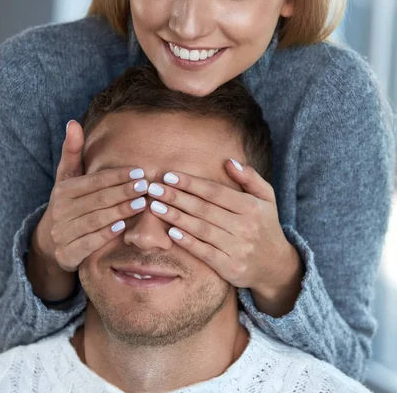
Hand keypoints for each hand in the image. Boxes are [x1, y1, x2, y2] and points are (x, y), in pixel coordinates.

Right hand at [31, 120, 147, 272]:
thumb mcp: (68, 177)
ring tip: (141, 204)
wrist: (50, 240)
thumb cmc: (69, 202)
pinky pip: (88, 243)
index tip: (140, 172)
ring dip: (119, 212)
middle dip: (123, 192)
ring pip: (95, 220)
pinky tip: (123, 228)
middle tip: (146, 186)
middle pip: (97, 200)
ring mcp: (62, 233)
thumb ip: (72, 150)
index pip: (94, 181)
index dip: (117, 176)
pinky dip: (105, 235)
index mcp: (63, 190)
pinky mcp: (67, 254)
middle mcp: (61, 211)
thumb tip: (73, 122)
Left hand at [147, 159, 298, 294]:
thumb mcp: (266, 197)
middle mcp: (245, 227)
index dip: (191, 183)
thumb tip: (229, 162)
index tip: (169, 176)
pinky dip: (187, 242)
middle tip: (154, 189)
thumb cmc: (264, 224)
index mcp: (251, 207)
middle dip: (176, 197)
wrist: (275, 265)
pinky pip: (205, 252)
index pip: (215, 192)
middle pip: (204, 209)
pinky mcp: (230, 268)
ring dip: (176, 217)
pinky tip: (170, 231)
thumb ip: (250, 177)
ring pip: (201, 229)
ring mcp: (238, 248)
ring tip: (155, 207)